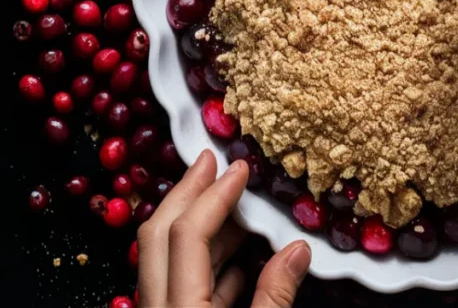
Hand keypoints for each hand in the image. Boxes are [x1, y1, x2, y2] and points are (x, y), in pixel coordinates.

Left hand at [137, 150, 310, 307]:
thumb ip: (275, 296)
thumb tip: (298, 249)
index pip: (187, 235)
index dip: (215, 196)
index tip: (240, 169)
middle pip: (158, 235)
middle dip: (187, 193)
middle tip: (210, 162)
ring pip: (167, 259)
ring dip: (199, 226)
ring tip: (234, 204)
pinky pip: (180, 287)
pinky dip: (206, 264)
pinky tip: (237, 262)